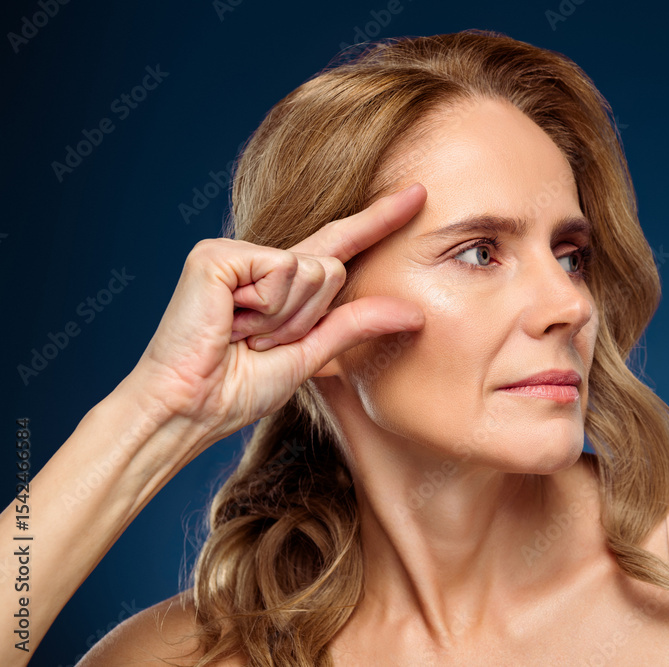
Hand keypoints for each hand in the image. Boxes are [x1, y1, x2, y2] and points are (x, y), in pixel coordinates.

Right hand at [123, 182, 426, 448]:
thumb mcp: (311, 354)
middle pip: (331, 268)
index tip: (418, 194)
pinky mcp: (218, 254)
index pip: (341, 243)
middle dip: (306, 319)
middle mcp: (261, 260)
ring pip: (310, 270)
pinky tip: (229, 321)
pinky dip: (264, 308)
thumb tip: (415, 313)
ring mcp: (237, 253)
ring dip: (283, 320)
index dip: (379, 220)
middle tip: (260, 343)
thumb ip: (355, 325)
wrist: (190, 408)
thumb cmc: (238, 389)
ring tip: (241, 336)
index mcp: (282, 283)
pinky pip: (281, 271)